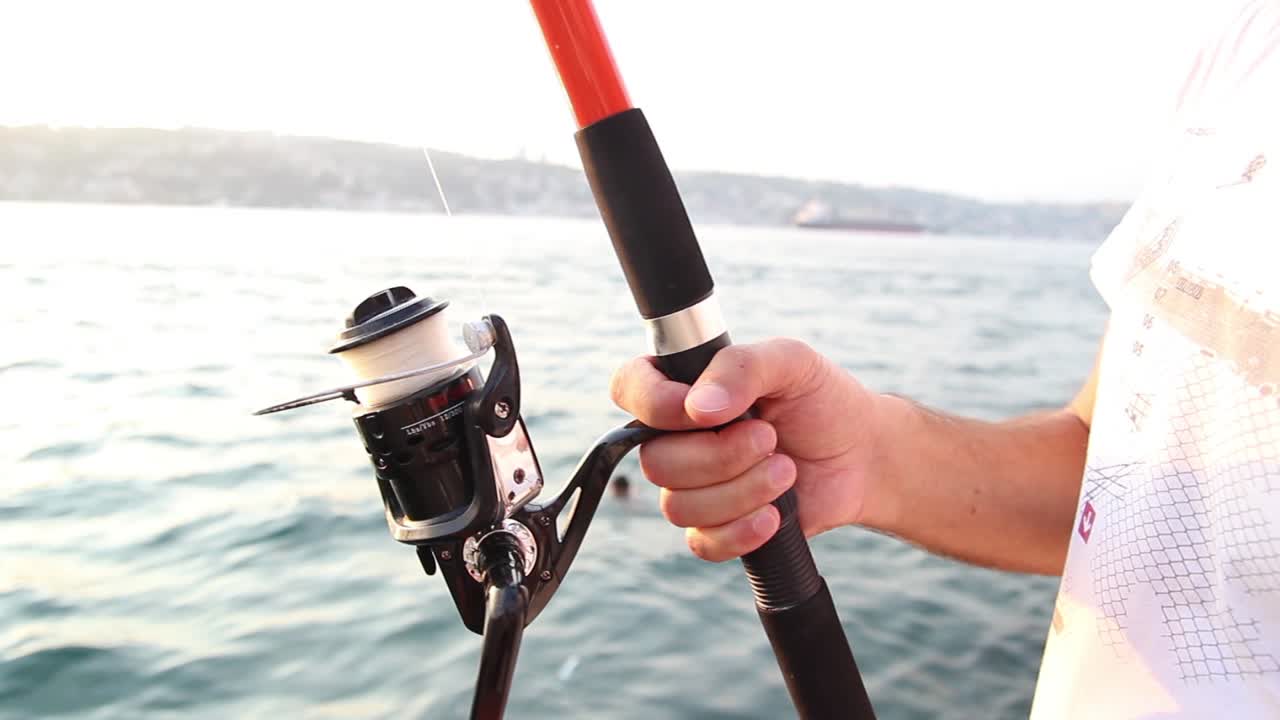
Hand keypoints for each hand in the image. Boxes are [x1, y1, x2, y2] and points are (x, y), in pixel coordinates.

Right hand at [610, 339, 889, 561]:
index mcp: (682, 386)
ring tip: (785, 470)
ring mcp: (693, 485)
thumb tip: (698, 409)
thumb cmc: (822, 400)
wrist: (863, 456)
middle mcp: (676, 436)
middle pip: (656, 461)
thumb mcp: (791, 362)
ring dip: (742, 491)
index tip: (707, 413)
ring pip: (678, 506)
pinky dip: (742, 531)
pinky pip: (702, 543)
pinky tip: (775, 515)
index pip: (629, 388)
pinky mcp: (715, 527)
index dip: (655, 405)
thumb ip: (742, 368)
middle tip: (770, 438)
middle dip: (722, 456)